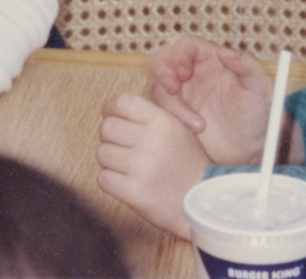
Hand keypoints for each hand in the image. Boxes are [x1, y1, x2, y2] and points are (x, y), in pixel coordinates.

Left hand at [97, 92, 207, 238]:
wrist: (203, 203)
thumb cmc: (186, 164)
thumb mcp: (177, 129)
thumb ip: (148, 116)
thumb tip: (111, 108)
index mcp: (163, 121)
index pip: (121, 102)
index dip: (110, 109)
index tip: (111, 117)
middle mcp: (152, 141)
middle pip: (107, 127)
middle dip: (111, 138)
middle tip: (124, 148)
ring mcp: (142, 167)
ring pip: (102, 153)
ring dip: (111, 161)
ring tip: (129, 168)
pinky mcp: (135, 192)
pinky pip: (103, 178)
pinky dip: (111, 181)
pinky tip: (127, 182)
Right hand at [149, 35, 273, 165]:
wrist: (249, 151)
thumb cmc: (258, 116)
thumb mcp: (259, 90)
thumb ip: (246, 66)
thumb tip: (223, 51)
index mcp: (211, 59)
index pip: (187, 45)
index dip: (180, 54)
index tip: (183, 72)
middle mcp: (192, 72)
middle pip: (164, 58)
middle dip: (163, 70)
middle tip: (171, 88)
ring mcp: (181, 93)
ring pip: (159, 85)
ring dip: (170, 102)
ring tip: (196, 124)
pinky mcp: (175, 113)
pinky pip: (162, 109)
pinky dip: (172, 118)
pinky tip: (194, 131)